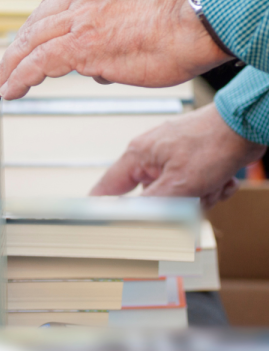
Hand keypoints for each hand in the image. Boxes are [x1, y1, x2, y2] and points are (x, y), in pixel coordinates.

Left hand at [0, 0, 231, 99]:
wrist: (198, 27)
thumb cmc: (181, 29)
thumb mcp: (136, 17)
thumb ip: (108, 35)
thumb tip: (94, 67)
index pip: (52, 6)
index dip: (34, 31)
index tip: (24, 48)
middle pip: (35, 23)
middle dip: (16, 50)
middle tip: (3, 71)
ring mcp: (79, 17)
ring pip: (30, 41)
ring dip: (11, 67)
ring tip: (0, 86)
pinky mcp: (80, 43)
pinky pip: (37, 62)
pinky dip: (19, 77)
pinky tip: (10, 90)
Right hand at [92, 104, 264, 206]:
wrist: (246, 124)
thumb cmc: (213, 144)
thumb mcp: (180, 183)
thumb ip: (151, 205)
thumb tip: (129, 221)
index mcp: (138, 156)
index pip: (107, 187)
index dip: (105, 208)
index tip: (107, 226)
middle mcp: (151, 157)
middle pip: (151, 198)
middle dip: (178, 204)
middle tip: (195, 198)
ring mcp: (172, 159)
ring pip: (177, 196)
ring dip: (200, 197)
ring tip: (214, 185)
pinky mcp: (192, 162)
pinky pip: (195, 189)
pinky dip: (211, 189)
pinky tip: (222, 180)